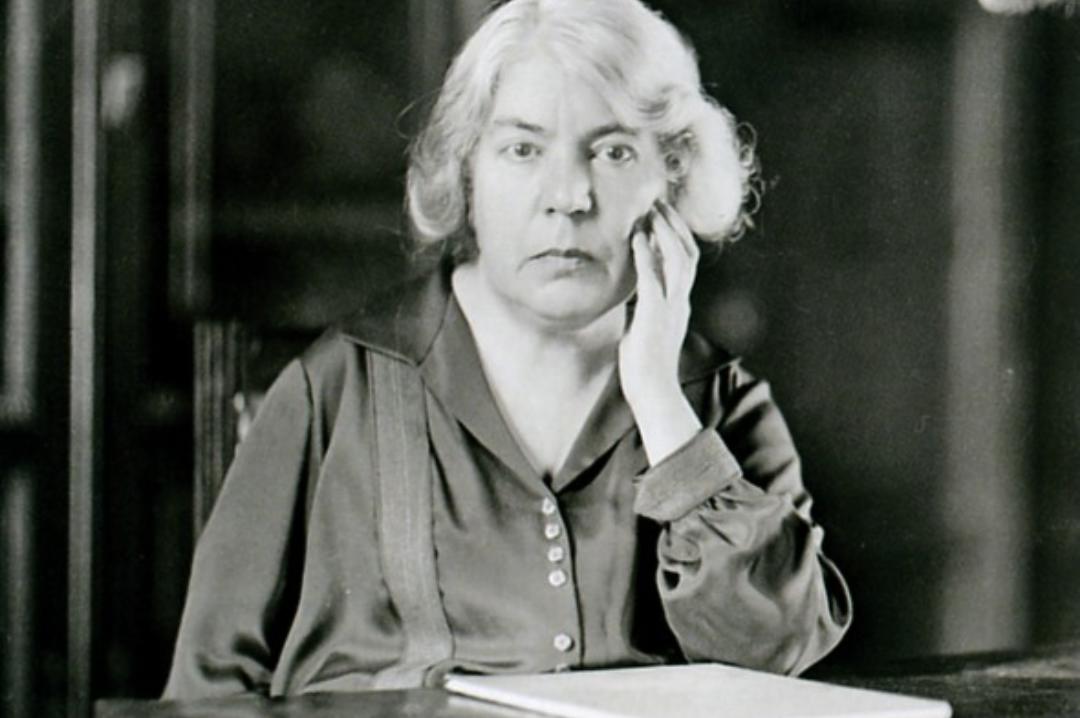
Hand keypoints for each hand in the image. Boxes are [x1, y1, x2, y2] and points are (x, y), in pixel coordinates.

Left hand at [619, 199, 703, 464]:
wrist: (651, 389)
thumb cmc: (644, 363)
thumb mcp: (643, 326)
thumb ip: (642, 305)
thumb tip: (632, 290)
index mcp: (678, 303)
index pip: (684, 260)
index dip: (676, 234)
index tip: (661, 213)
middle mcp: (680, 300)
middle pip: (687, 252)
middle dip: (674, 224)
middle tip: (658, 201)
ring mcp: (670, 307)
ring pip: (678, 259)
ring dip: (664, 232)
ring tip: (651, 211)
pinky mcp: (655, 315)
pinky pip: (653, 278)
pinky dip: (647, 256)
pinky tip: (637, 238)